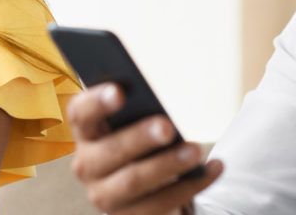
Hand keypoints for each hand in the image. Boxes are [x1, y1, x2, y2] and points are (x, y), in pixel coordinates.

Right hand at [67, 83, 222, 214]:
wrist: (144, 189)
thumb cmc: (140, 143)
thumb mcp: (134, 124)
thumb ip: (138, 112)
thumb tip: (158, 108)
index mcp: (86, 132)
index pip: (80, 113)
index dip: (97, 102)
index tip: (120, 92)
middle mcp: (87, 165)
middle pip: (110, 151)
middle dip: (140, 138)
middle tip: (168, 127)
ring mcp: (104, 195)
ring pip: (134, 181)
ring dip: (167, 165)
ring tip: (195, 151)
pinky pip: (160, 204)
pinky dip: (192, 185)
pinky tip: (214, 168)